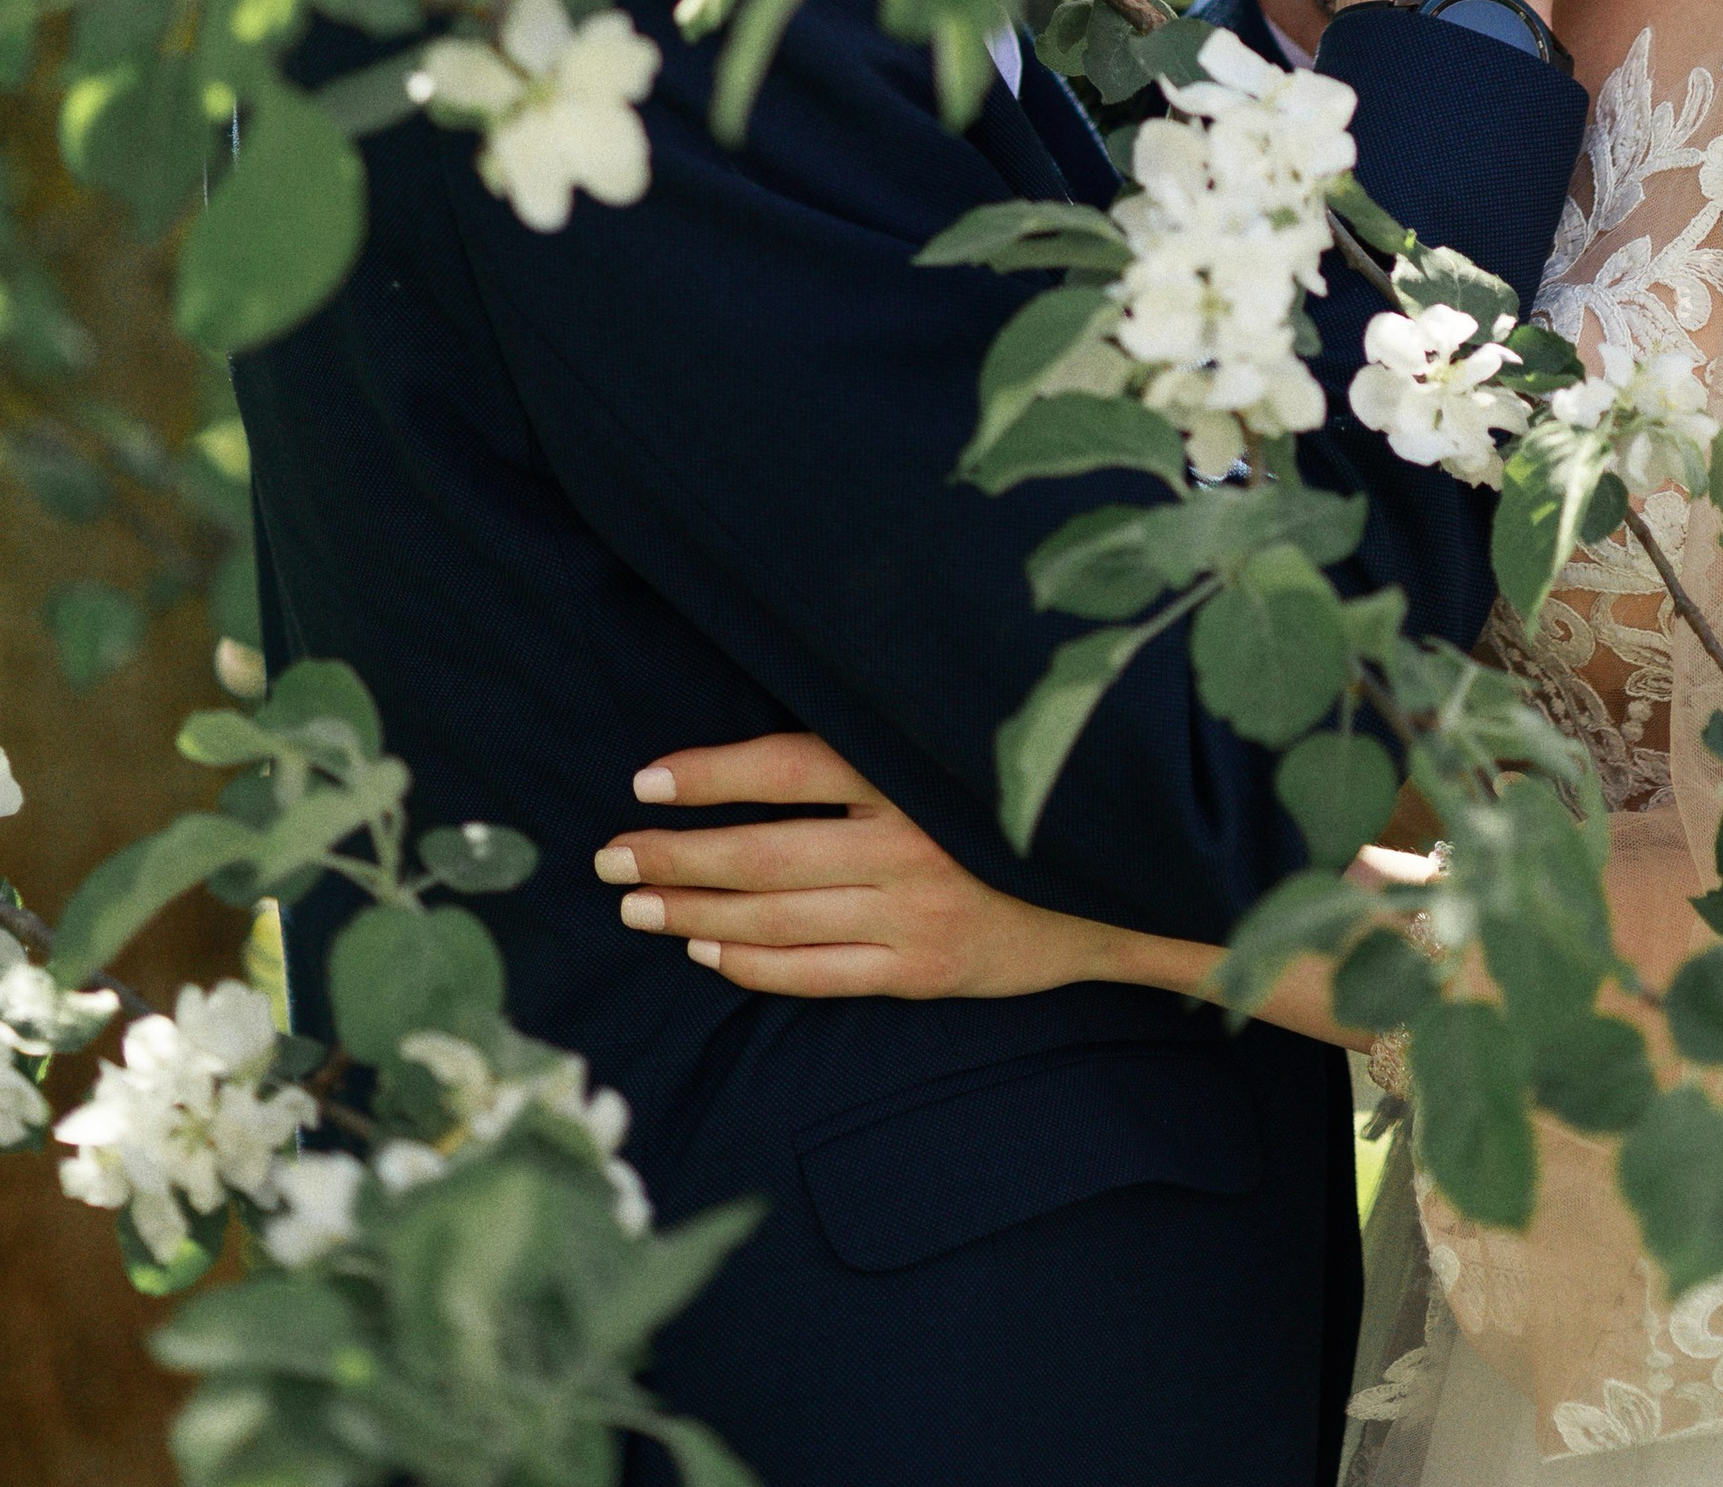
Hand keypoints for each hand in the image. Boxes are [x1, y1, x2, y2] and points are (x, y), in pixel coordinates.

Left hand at [596, 734, 1118, 1000]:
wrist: (1112, 889)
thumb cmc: (1011, 805)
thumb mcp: (949, 755)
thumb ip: (871, 750)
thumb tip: (763, 748)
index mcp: (909, 772)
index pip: (788, 767)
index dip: (712, 773)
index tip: (646, 780)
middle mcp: (908, 840)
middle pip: (764, 850)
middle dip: (675, 855)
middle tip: (610, 858)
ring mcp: (914, 912)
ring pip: (779, 916)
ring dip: (696, 910)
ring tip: (638, 906)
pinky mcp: (922, 969)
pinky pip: (817, 973)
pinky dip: (753, 964)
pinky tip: (706, 949)